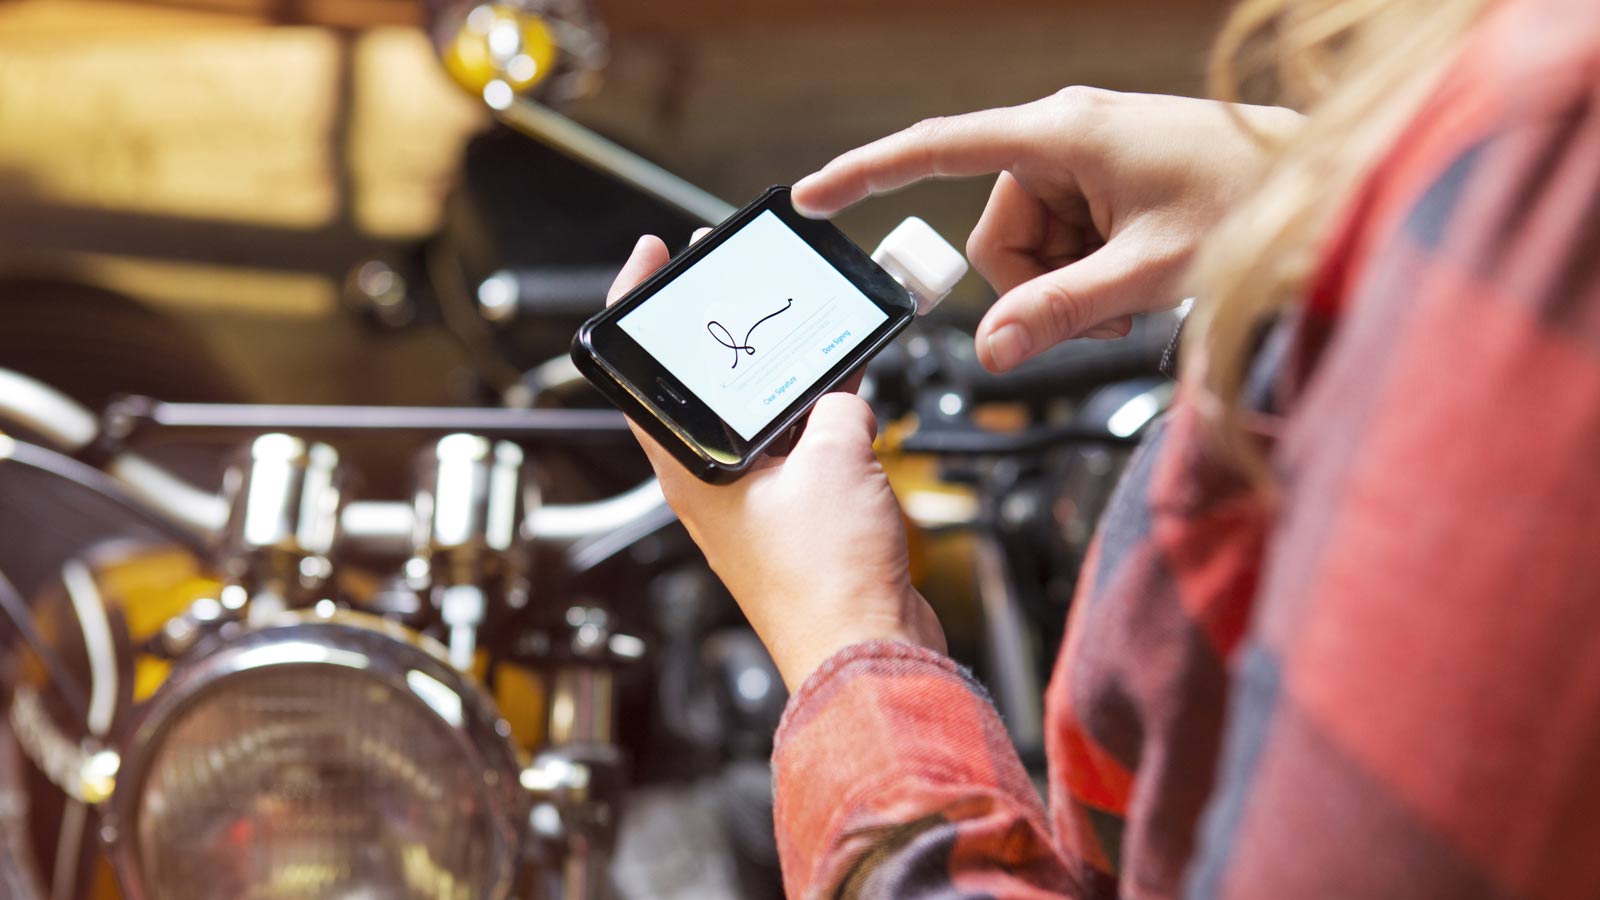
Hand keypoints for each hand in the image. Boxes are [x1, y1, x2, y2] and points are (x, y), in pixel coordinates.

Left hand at [609, 235, 944, 690]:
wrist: (868, 654)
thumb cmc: (827, 582)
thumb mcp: (835, 459)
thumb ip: (836, 406)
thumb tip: (843, 395)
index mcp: (691, 470)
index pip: (642, 376)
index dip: (638, 307)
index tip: (651, 259)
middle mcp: (714, 484)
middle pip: (706, 387)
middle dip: (723, 328)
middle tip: (733, 273)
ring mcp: (756, 502)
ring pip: (763, 416)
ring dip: (786, 373)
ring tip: (807, 323)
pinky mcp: (799, 518)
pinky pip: (806, 448)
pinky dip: (825, 415)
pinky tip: (854, 386)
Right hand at [792, 87, 1301, 371]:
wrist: (1327, 186)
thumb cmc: (1256, 205)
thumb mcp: (1149, 273)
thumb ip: (1060, 313)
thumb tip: (990, 351)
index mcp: (1064, 133)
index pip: (938, 149)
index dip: (868, 173)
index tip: (812, 196)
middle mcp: (1066, 134)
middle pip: (995, 230)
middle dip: (1034, 284)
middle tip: (1104, 306)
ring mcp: (1087, 156)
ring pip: (1028, 245)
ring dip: (1067, 283)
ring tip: (1136, 288)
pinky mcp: (1106, 178)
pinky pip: (1061, 239)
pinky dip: (1088, 271)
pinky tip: (1138, 274)